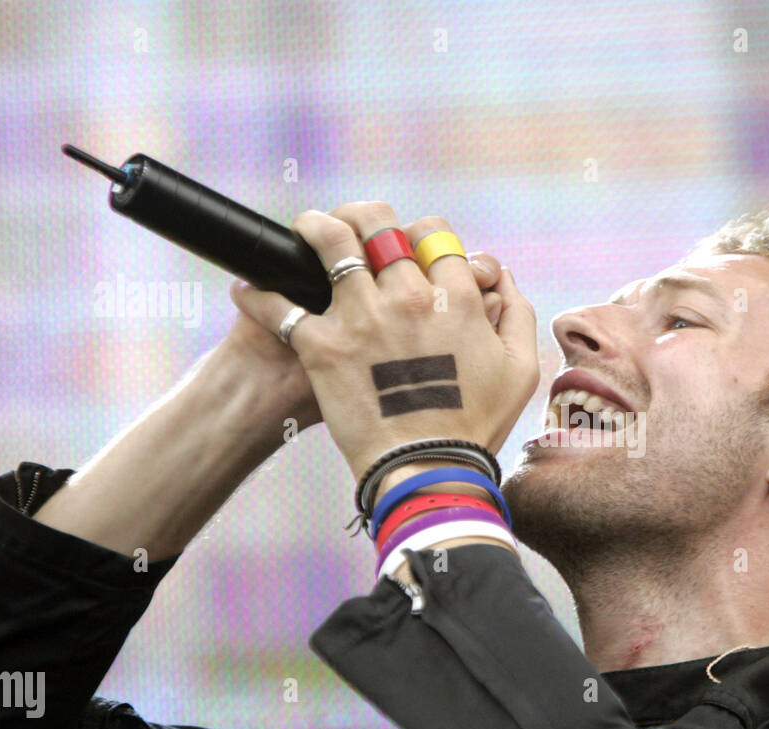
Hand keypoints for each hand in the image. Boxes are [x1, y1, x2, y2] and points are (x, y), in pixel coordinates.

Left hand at [229, 203, 538, 480]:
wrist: (428, 470)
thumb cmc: (475, 425)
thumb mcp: (520, 369)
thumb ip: (517, 314)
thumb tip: (501, 278)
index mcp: (456, 297)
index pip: (435, 233)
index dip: (423, 235)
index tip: (411, 250)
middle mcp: (408, 296)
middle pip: (379, 225)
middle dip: (364, 218)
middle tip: (351, 227)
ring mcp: (362, 317)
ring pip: (330, 242)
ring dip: (314, 228)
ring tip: (304, 232)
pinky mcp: (322, 346)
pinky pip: (281, 306)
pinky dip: (259, 295)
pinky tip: (248, 289)